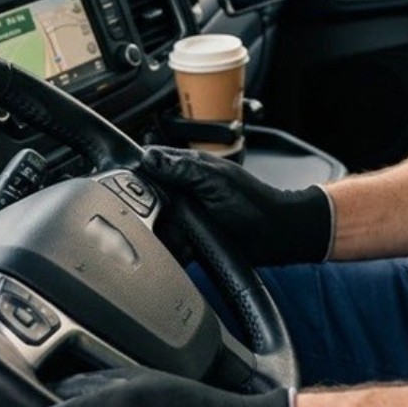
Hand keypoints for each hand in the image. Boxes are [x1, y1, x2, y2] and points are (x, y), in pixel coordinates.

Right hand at [142, 146, 332, 265]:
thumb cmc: (252, 202)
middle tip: (168, 218)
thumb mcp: (215, 180)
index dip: (138, 175)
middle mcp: (183, 190)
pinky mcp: (189, 238)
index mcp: (188, 167)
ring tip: (184, 236)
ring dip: (165, 233)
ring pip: (155, 224)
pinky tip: (187, 249)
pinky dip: (173, 249)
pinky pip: (168, 244)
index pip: (150, 164)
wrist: (274, 236)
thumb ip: (182, 168)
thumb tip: (149, 156)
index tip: (133, 189)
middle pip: (147, 198)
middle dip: (150, 212)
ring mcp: (185, 215)